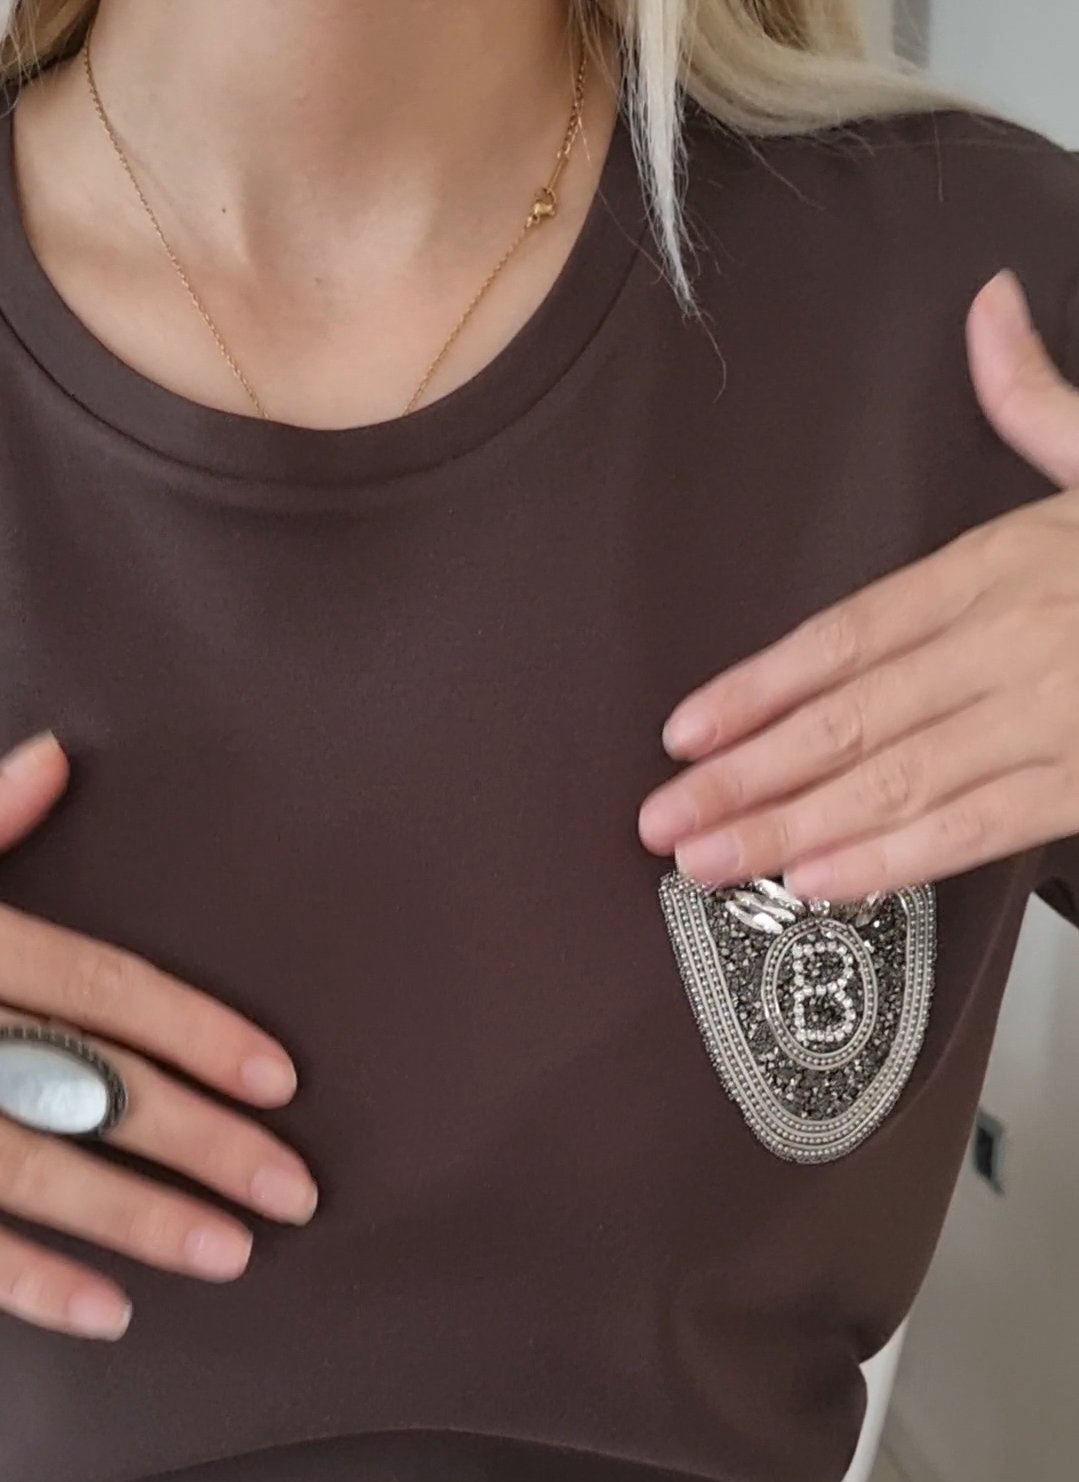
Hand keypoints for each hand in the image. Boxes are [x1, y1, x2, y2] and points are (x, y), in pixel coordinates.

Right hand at [0, 733, 316, 1340]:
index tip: (280, 1078)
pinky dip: (31, 1282)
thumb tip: (59, 759)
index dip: (197, 1029)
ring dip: (135, 1218)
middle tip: (294, 1190)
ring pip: (31, 1169)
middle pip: (88, 1085)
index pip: (101, 984)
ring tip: (230, 1255)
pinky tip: (110, 1312)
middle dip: (199, 1141)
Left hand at [639, 270, 1078, 902]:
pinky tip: (820, 885)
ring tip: (705, 866)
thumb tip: (986, 302)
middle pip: (853, 717)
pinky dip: (898, 862)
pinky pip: (980, 828)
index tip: (685, 728)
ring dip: (795, 829)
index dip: (761, 684)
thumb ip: (1036, 402)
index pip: (851, 631)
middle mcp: (1013, 641)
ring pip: (900, 782)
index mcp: (1003, 563)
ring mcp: (1051, 716)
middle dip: (749, 775)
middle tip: (660, 822)